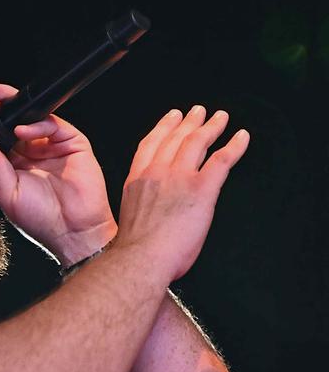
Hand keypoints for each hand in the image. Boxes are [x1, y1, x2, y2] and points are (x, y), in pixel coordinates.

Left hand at [0, 83, 117, 265]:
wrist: (74, 230)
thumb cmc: (42, 219)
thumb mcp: (8, 192)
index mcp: (13, 166)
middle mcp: (31, 154)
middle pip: (9, 123)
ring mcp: (51, 146)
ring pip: (30, 117)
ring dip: (10, 107)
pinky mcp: (71, 142)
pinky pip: (52, 124)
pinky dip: (36, 123)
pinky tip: (21, 128)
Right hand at [113, 105, 249, 282]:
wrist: (140, 259)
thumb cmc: (134, 251)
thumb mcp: (130, 217)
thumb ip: (143, 203)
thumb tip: (154, 208)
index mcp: (137, 181)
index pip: (150, 145)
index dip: (162, 128)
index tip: (170, 119)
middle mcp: (157, 173)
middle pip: (175, 138)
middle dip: (188, 122)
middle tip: (198, 112)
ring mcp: (179, 179)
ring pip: (197, 142)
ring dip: (211, 126)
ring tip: (220, 118)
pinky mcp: (202, 189)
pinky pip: (222, 160)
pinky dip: (234, 146)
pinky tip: (241, 138)